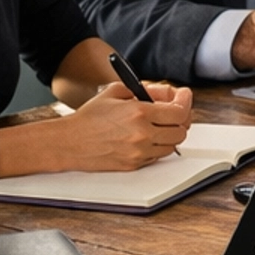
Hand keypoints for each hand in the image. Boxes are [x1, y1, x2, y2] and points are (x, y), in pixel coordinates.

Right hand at [62, 80, 192, 171]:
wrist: (69, 142)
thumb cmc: (90, 117)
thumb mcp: (116, 92)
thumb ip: (147, 89)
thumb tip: (169, 93)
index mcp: (139, 113)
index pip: (179, 111)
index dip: (185, 102)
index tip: (184, 97)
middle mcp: (142, 134)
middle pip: (181, 131)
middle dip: (180, 120)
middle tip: (174, 112)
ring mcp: (139, 152)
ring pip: (172, 146)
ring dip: (170, 134)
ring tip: (158, 125)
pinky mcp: (134, 165)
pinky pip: (157, 156)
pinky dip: (157, 147)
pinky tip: (146, 138)